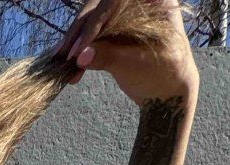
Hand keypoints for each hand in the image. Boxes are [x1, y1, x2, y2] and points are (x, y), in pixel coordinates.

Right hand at [52, 0, 198, 103]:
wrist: (167, 90)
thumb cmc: (165, 73)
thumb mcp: (139, 65)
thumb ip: (110, 57)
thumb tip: (81, 56)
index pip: (116, 1)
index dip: (95, 23)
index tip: (79, 48)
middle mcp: (134, 2)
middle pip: (98, 7)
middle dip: (79, 31)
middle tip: (64, 54)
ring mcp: (121, 14)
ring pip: (89, 19)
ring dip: (74, 41)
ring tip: (62, 63)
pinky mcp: (110, 30)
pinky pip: (88, 34)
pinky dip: (77, 49)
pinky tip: (67, 65)